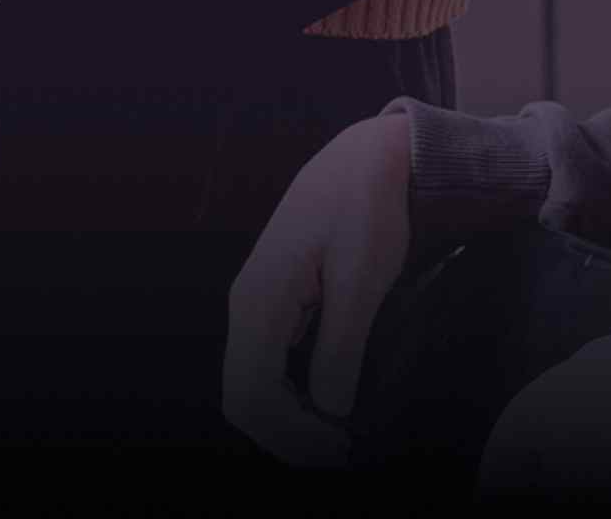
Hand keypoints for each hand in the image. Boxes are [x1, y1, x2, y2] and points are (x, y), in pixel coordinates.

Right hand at [222, 114, 415, 467]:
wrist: (365, 159)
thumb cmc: (366, 209)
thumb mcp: (362, 278)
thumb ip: (341, 345)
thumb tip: (331, 409)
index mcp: (260, 300)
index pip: (251, 393)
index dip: (291, 435)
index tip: (340, 446)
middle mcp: (247, 306)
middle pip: (244, 396)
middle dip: (286, 435)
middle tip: (341, 451)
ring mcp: (258, 304)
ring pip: (253, 383)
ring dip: (288, 419)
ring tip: (338, 434)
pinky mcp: (276, 304)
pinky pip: (268, 364)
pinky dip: (292, 395)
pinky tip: (329, 400)